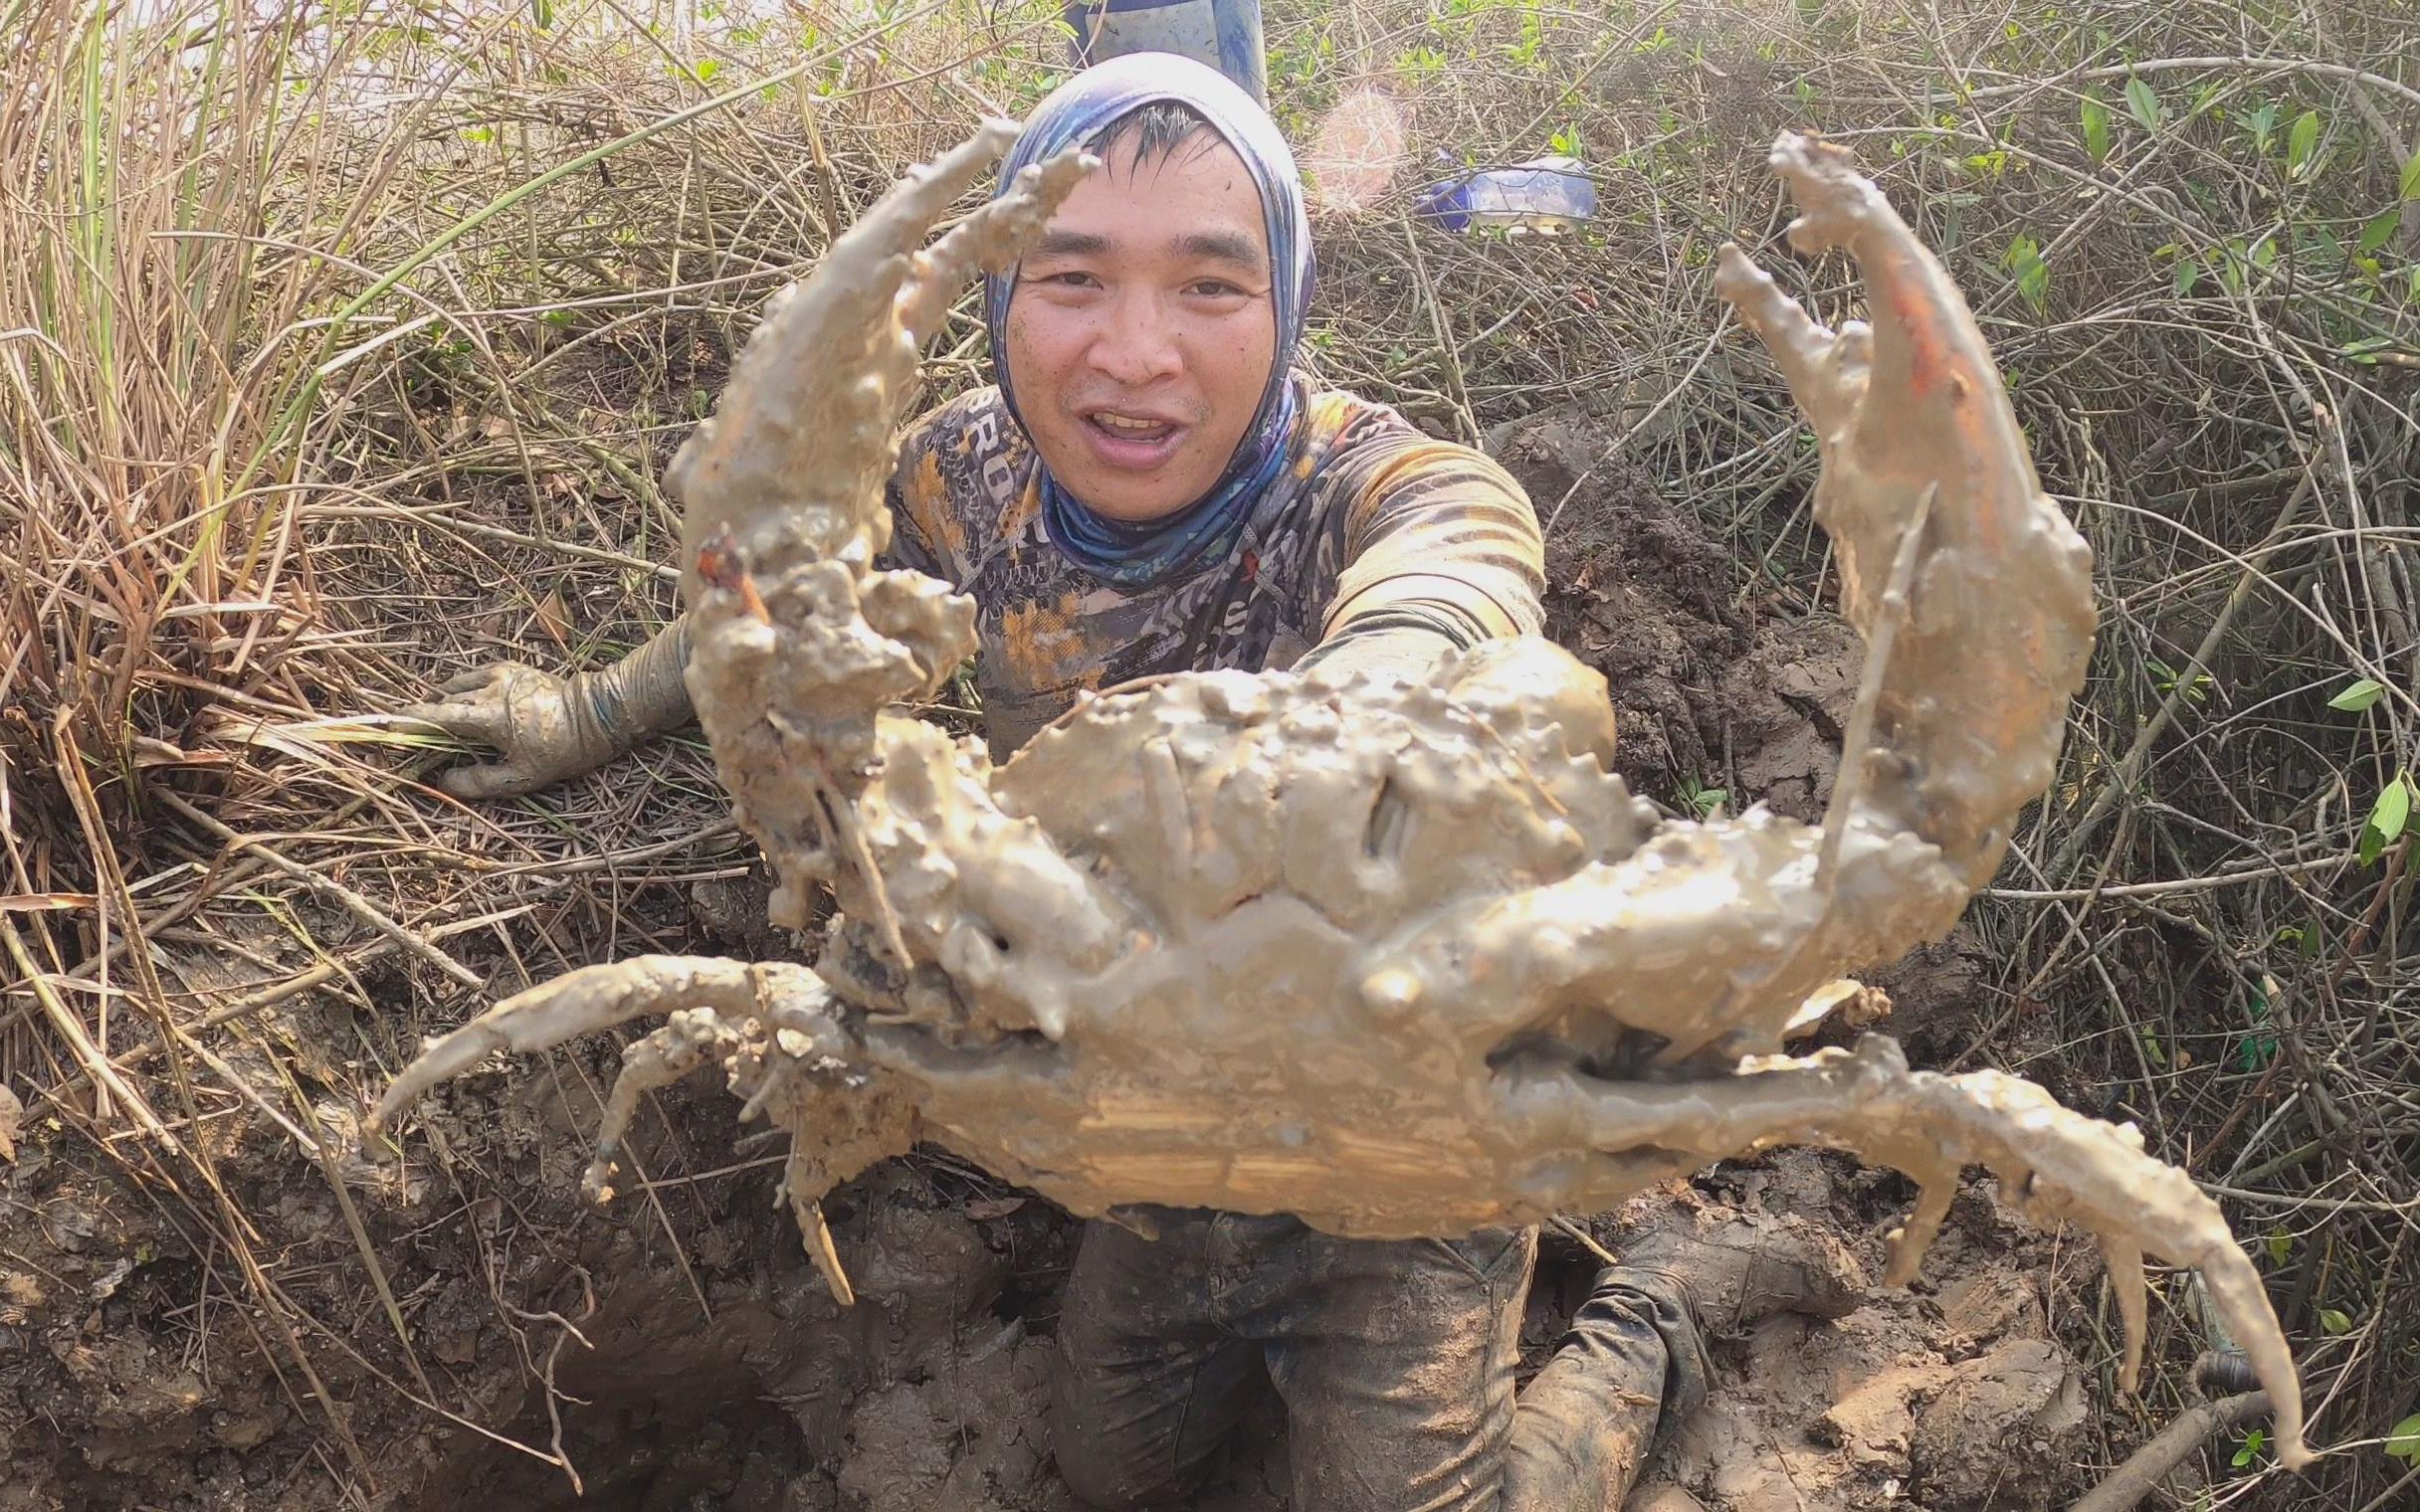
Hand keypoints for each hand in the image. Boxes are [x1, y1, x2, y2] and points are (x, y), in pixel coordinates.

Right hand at [401, 663, 616, 798]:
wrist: (598, 714)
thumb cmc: (561, 750)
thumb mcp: (522, 777)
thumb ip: (478, 782)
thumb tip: (443, 782)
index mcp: (488, 716)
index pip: (436, 716)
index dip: (409, 722)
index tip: (387, 727)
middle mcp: (488, 688)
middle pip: (442, 701)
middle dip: (425, 717)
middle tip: (414, 736)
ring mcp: (499, 674)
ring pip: (455, 686)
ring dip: (443, 702)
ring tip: (440, 722)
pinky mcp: (510, 667)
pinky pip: (473, 677)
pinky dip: (462, 690)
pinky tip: (466, 706)